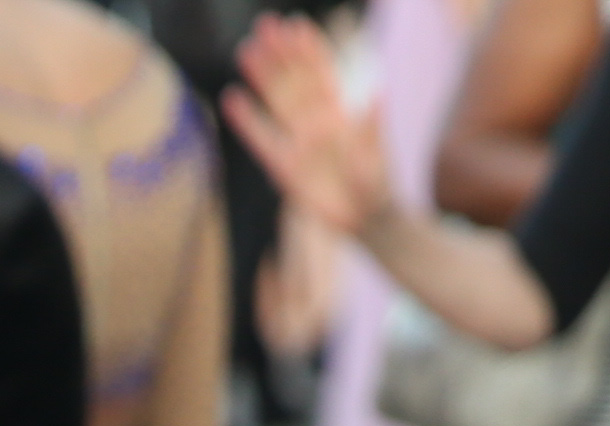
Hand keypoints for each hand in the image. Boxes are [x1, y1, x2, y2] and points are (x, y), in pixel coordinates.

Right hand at [220, 16, 396, 243]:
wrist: (365, 218)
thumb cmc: (376, 182)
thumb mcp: (377, 153)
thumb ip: (372, 124)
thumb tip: (376, 91)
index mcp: (340, 113)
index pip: (322, 74)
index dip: (310, 50)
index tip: (295, 25)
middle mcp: (316, 122)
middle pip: (295, 80)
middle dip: (281, 53)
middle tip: (264, 25)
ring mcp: (298, 142)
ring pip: (277, 102)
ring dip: (262, 77)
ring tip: (246, 50)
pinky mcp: (283, 167)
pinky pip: (261, 140)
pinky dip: (247, 121)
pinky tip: (232, 99)